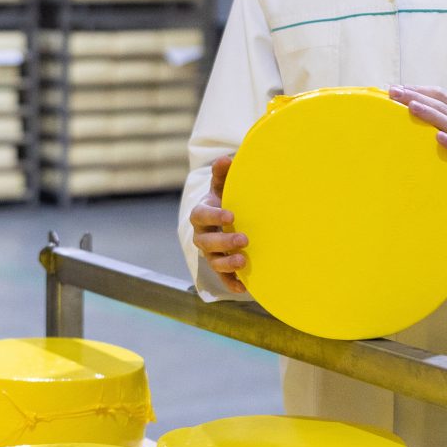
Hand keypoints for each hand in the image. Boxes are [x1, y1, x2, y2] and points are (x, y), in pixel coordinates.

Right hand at [188, 155, 248, 292]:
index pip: (201, 215)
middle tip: (244, 240)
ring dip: (227, 263)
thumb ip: (222, 175)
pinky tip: (244, 287)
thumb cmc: (225, 199)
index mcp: (202, 214)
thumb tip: (225, 159)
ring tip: (244, 261)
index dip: (214, 216)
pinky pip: (222, 278)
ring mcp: (210, 253)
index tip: (231, 215)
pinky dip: (231, 283)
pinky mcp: (220, 267)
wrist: (225, 220)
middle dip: (224, 242)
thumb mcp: (222, 186)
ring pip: (213, 261)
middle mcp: (202, 235)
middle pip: (206, 242)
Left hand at [391, 85, 446, 229]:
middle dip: (418, 98)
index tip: (396, 88)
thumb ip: (442, 132)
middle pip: (444, 108)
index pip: (442, 99)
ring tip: (412, 107)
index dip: (420, 91)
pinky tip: (439, 138)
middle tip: (394, 92)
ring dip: (432, 115)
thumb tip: (407, 128)